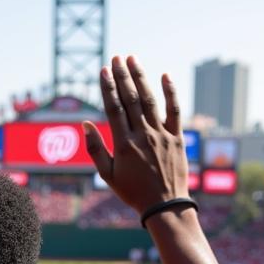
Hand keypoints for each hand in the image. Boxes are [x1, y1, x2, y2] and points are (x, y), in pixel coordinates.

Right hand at [84, 55, 188, 213]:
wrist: (164, 205)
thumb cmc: (133, 192)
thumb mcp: (108, 175)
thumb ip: (96, 149)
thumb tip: (86, 124)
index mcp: (124, 144)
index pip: (114, 108)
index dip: (108, 88)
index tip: (103, 70)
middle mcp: (143, 135)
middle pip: (131, 99)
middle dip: (122, 76)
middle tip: (116, 58)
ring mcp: (161, 135)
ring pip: (150, 100)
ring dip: (140, 78)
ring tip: (133, 60)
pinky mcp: (177, 137)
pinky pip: (174, 111)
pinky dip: (170, 92)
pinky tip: (164, 76)